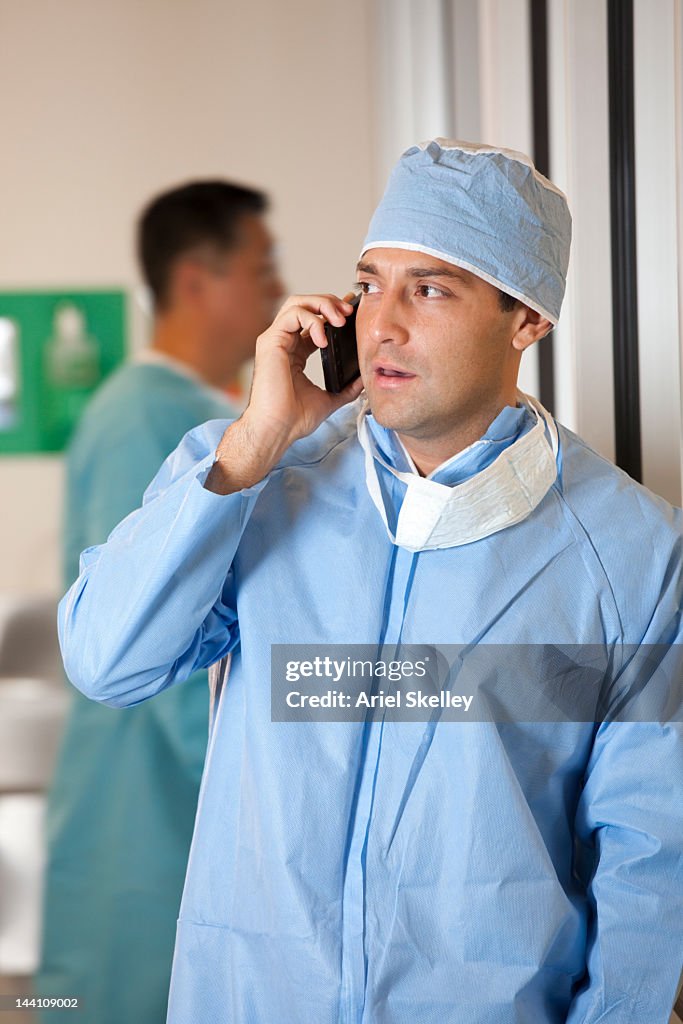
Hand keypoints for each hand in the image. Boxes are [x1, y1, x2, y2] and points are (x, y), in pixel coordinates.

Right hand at [205, 293, 363, 493]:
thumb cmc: (295, 418)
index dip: (332, 311)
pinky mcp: (270, 341)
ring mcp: (275, 340)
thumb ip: (346, 388)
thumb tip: (364, 380)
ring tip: (339, 320)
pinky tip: (323, 339)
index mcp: (296, 352)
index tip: (352, 311)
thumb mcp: (330, 399)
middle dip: (329, 302)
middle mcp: (284, 342)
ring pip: (297, 303)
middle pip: (304, 304)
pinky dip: (313, 321)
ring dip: (322, 305)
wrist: (278, 429)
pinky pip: (293, 315)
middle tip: (348, 311)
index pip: (314, 321)